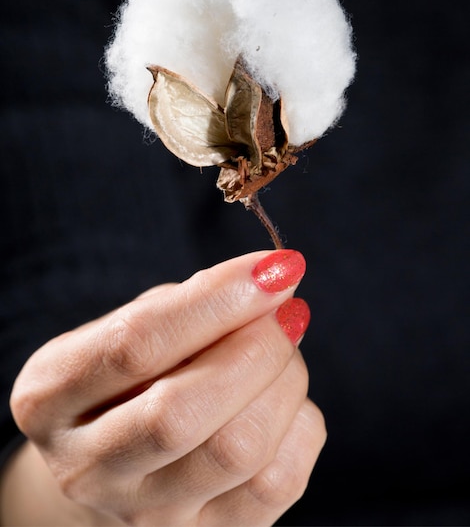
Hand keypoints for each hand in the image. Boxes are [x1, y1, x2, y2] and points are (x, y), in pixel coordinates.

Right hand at [7, 250, 325, 525]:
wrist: (118, 456)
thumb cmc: (130, 374)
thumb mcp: (130, 325)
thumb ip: (187, 305)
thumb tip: (271, 283)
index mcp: (52, 396)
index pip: (136, 344)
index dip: (217, 300)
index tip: (276, 267)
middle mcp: (89, 468)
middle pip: (183, 411)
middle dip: (258, 346)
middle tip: (286, 310)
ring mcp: (149, 516)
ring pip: (241, 449)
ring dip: (285, 380)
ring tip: (280, 352)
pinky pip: (280, 481)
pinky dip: (299, 423)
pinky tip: (281, 401)